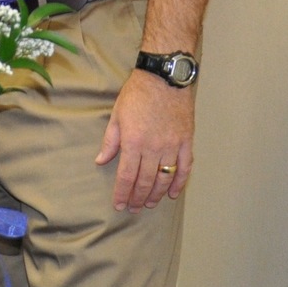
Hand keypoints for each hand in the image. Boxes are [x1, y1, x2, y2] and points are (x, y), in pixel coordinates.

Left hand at [95, 69, 194, 211]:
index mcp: (133, 141)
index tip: (119, 205)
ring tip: (149, 203)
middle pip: (146, 181)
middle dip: (138, 197)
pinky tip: (174, 193)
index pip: (126, 176)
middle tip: (133, 208)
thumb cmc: (137, 94)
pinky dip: (180, 182)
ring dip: (157, 194)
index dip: (122, 193)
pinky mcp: (186, 141)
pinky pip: (184, 167)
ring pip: (165, 178)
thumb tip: (101, 160)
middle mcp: (153, 147)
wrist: (164, 78)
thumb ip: (110, 141)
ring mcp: (172, 145)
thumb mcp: (117, 115)